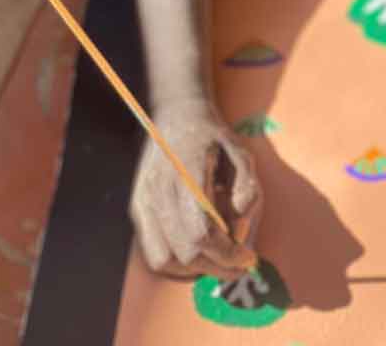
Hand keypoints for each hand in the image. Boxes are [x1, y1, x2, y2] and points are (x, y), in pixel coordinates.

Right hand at [129, 100, 261, 279]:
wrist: (176, 116)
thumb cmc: (213, 137)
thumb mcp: (240, 151)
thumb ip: (247, 184)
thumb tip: (241, 219)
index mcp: (187, 173)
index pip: (201, 232)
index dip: (226, 253)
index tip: (247, 257)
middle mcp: (160, 190)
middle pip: (185, 252)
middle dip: (216, 265)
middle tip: (238, 261)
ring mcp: (144, 200)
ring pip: (165, 260)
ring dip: (195, 269)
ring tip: (218, 256)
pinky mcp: (138, 208)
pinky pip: (154, 253)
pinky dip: (177, 263)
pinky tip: (198, 251)